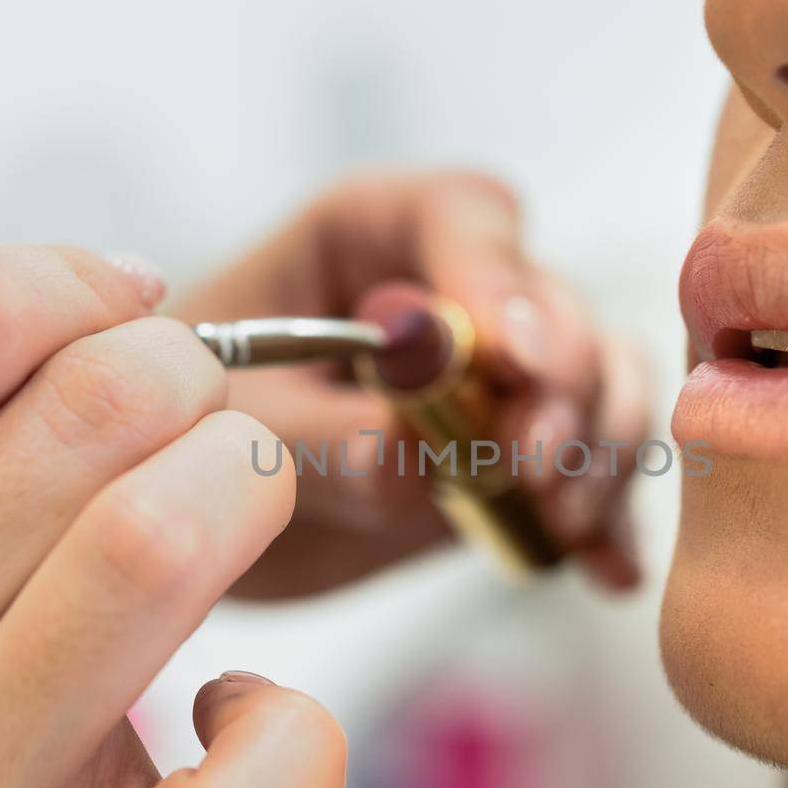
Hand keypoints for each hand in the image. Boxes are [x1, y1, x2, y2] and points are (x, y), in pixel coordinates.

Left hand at [173, 172, 648, 597]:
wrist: (185, 513)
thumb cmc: (180, 435)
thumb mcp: (230, 433)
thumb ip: (321, 437)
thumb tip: (415, 455)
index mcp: (368, 235)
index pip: (464, 216)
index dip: (500, 279)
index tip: (514, 357)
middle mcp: (450, 290)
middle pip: (553, 306)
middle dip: (564, 384)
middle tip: (534, 463)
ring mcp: (494, 374)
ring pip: (599, 379)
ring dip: (598, 448)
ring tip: (560, 520)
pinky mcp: (513, 451)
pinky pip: (591, 466)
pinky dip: (607, 518)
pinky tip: (606, 571)